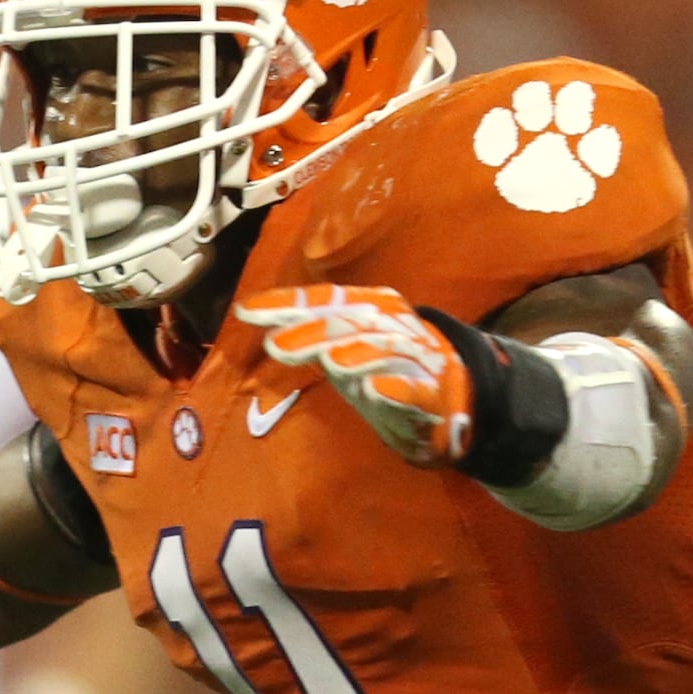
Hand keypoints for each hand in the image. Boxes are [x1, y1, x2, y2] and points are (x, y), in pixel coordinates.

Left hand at [237, 284, 472, 465]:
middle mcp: (391, 324)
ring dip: (359, 353)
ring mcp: (415, 356)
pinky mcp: (432, 392)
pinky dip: (398, 388)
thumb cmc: (381, 364)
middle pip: (350, 323)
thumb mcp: (338, 342)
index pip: (325, 299)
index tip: (246, 311)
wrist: (446, 394)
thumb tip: (251, 312)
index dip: (288, 303)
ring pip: (385, 350)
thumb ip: (301, 328)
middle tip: (276, 345)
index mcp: (368, 307)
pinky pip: (416, 389)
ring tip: (333, 361)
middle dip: (314, 332)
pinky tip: (379, 389)